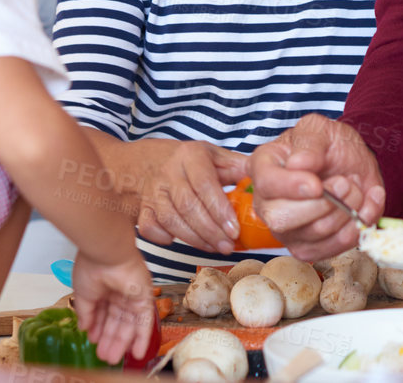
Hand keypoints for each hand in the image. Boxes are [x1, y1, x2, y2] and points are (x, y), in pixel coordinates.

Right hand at [70, 251, 154, 364]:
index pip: (102, 313)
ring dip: (122, 342)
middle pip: (116, 321)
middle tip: (105, 356)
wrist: (107, 254)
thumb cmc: (92, 267)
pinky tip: (137, 352)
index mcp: (103, 288)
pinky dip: (142, 338)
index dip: (98, 329)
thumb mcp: (83, 295)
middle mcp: (118, 292)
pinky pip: (145, 321)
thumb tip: (84, 327)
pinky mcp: (145, 298)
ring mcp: (132, 296)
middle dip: (110, 339)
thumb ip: (86, 313)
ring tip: (114, 358)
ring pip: (129, 324)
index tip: (94, 342)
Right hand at [136, 140, 251, 254]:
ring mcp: (152, 192)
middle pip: (189, 206)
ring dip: (195, 239)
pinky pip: (150, 228)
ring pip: (171, 220)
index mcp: (190, 155)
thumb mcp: (212, 155)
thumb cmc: (187, 161)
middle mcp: (169, 172)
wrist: (147, 161)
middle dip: (211, 231)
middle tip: (228, 246)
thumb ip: (236, 166)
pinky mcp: (142, 209)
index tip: (234, 230)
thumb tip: (260, 178)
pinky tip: (185, 241)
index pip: (205, 185)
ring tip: (215, 248)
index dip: (220, 210)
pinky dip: (166, 238)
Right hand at [249, 114, 384, 260]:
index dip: (292, 186)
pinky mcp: (308, 248)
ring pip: (314, 233)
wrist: (351, 164)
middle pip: (282, 218)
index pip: (266, 183)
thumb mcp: (320, 129)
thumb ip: (310, 143)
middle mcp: (267, 202)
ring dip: (346, 210)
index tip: (317, 184)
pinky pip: (331, 249)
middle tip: (345, 182)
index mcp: (264, 166)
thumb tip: (299, 164)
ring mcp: (286, 230)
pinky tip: (362, 207)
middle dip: (325, 203)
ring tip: (355, 189)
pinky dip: (355, 228)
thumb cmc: (328, 145)